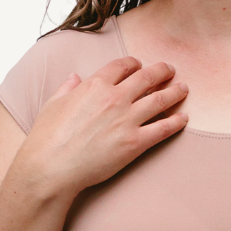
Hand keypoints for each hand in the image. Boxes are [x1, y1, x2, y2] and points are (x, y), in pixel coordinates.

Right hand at [16, 56, 188, 197]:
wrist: (51, 167)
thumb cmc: (47, 138)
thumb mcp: (52, 105)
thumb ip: (67, 88)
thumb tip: (74, 77)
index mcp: (94, 85)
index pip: (122, 66)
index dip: (134, 63)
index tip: (140, 65)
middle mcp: (115, 98)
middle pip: (147, 77)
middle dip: (162, 71)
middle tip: (170, 70)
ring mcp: (127, 120)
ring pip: (160, 99)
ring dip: (175, 92)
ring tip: (184, 89)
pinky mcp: (135, 143)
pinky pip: (163, 128)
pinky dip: (176, 122)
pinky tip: (184, 118)